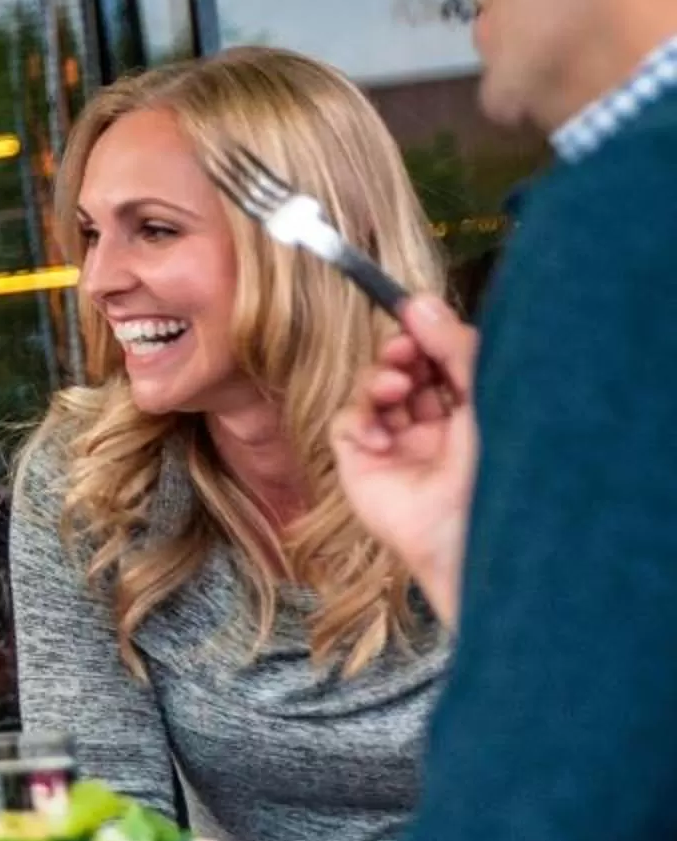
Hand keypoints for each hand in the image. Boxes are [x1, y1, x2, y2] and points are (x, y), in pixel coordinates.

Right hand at [328, 296, 478, 625]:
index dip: (428, 338)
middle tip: (404, 349)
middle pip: (405, 372)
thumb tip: (419, 301)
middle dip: (401, 354)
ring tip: (393, 388)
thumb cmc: (491, 476)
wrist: (466, 539)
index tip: (415, 315)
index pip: (442, 362)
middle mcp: (434, 429)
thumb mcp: (483, 402)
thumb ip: (456, 350)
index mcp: (472, 414)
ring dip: (379, 382)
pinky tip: (381, 437)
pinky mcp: (363, 466)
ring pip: (373, 393)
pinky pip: (348, 426)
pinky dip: (358, 421)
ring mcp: (397, 447)